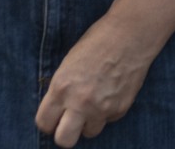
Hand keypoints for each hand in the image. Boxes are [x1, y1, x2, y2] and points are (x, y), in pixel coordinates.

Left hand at [35, 16, 155, 146]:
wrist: (130, 35)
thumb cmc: (97, 42)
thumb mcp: (69, 63)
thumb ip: (62, 89)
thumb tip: (59, 110)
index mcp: (61, 87)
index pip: (44, 123)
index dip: (48, 122)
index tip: (53, 117)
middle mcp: (80, 102)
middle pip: (63, 140)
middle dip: (64, 134)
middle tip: (68, 122)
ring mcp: (102, 109)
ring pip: (89, 133)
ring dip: (88, 122)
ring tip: (93, 102)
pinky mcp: (120, 109)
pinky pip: (108, 120)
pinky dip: (107, 111)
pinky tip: (110, 91)